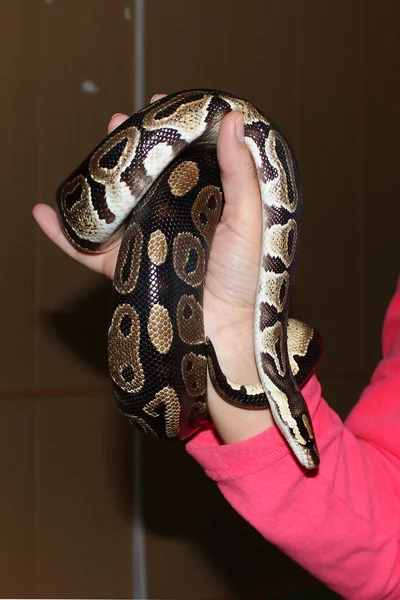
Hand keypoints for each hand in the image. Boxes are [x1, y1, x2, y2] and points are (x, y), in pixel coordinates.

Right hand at [32, 94, 273, 443]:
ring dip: (98, 182)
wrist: (224, 331)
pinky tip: (44, 213)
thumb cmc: (244, 277)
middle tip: (116, 122)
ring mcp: (146, 242)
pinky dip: (64, 235)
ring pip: (116, 207)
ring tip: (90, 157)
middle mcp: (173, 217)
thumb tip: (232, 119)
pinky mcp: (125, 269)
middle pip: (145, 177)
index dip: (173, 131)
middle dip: (129, 150)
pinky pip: (89, 250)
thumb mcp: (249, 220)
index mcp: (205, 202)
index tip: (162, 103)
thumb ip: (240, 173)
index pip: (185, 157)